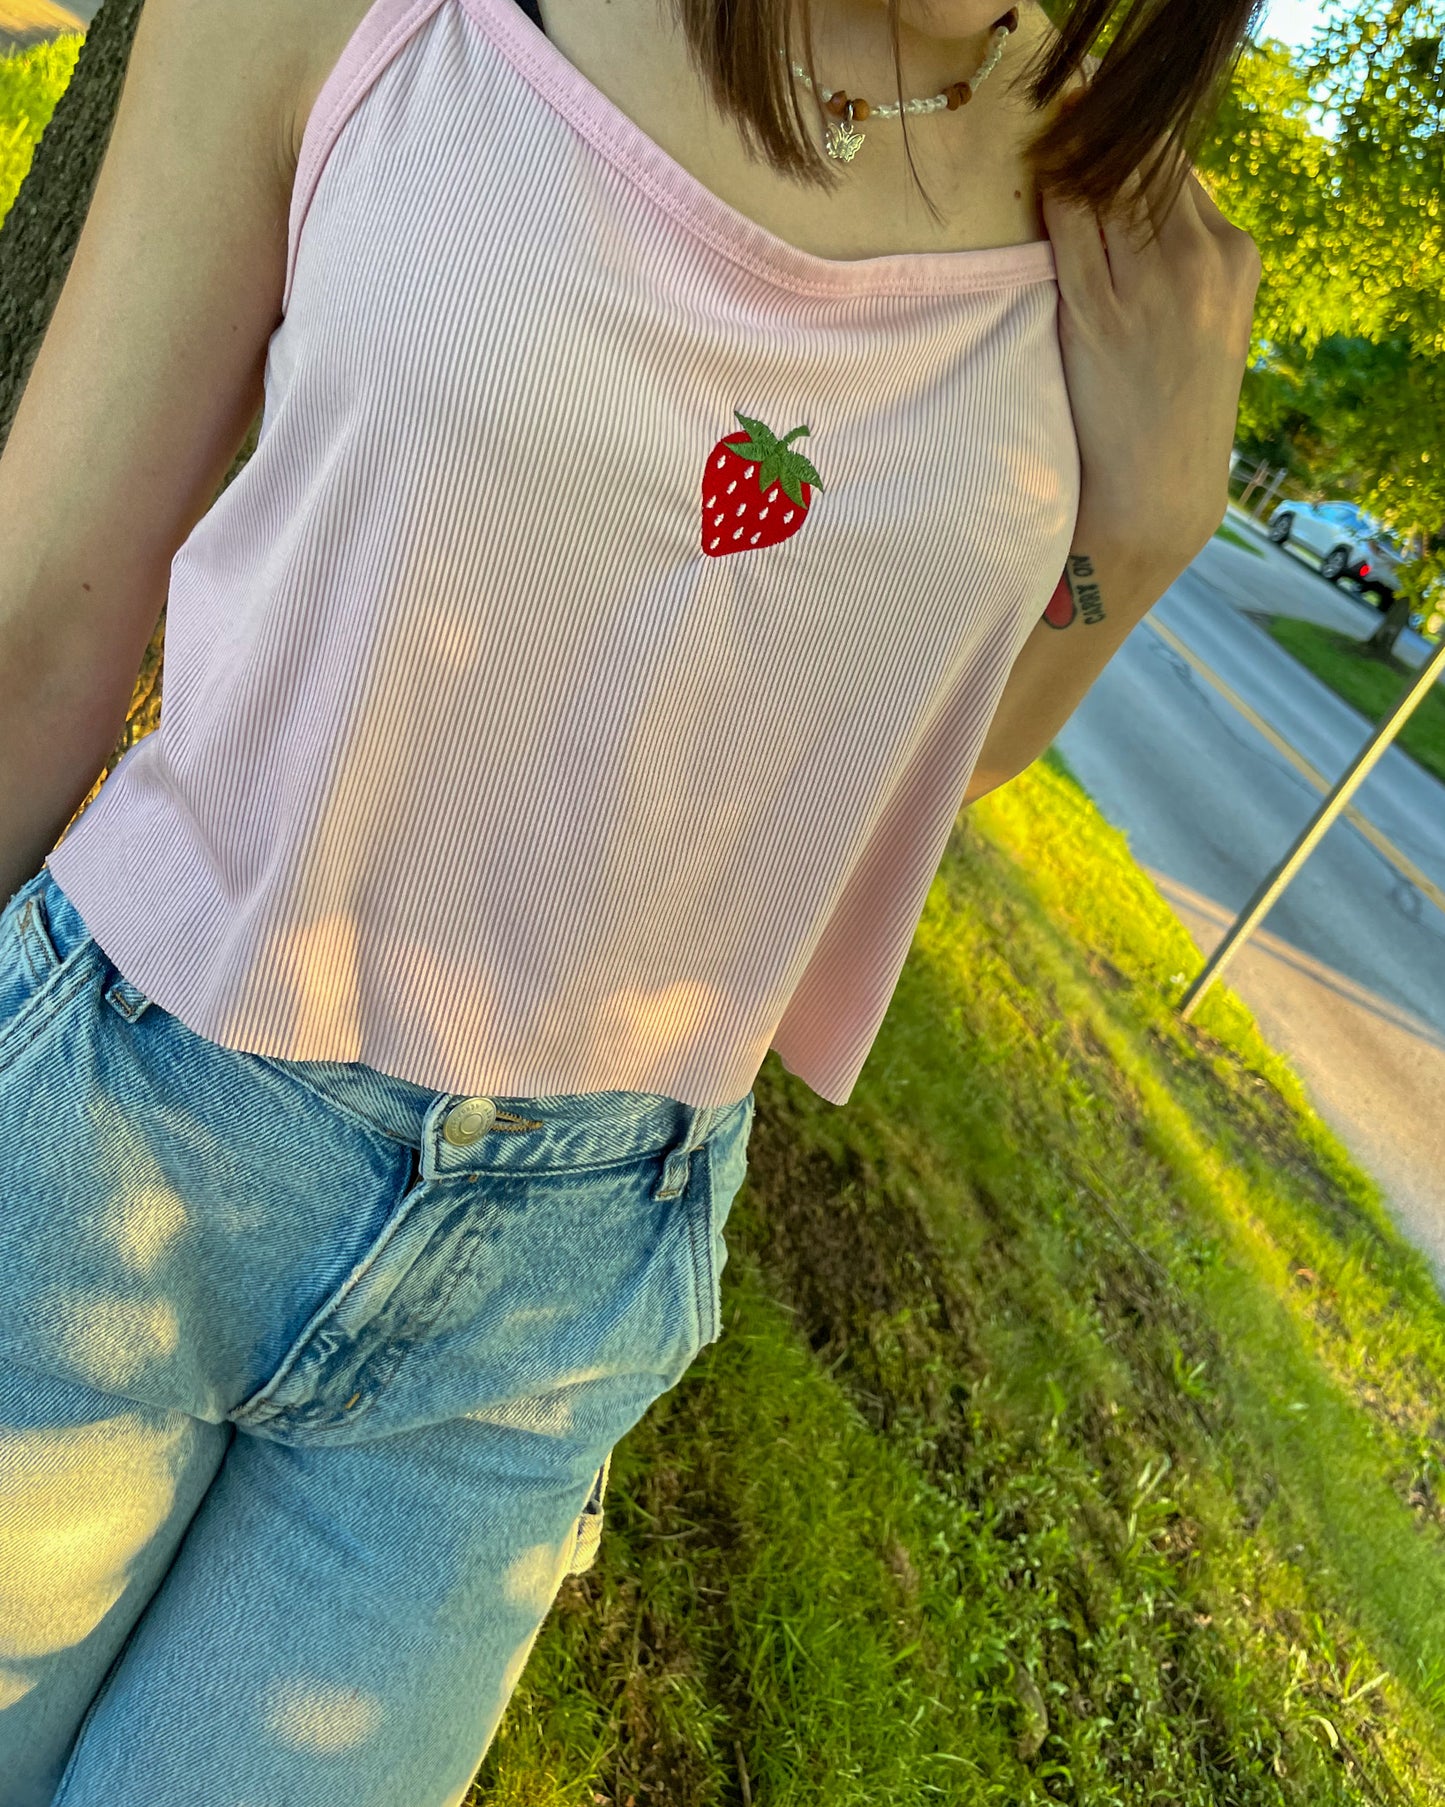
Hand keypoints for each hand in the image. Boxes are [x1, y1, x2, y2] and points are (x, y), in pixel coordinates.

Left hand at [1040, 121, 1262, 583]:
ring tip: (1039, 155)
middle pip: (1147, 156)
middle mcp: (1205, 257)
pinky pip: (1071, 221)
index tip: (1085, 143)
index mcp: (1236, 255)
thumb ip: (1177, 257)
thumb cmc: (1165, 411)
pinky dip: (1051, 194)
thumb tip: (1125, 197)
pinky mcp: (1103, 310)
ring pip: (1110, 177)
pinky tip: (1033, 187)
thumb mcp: (1200, 323)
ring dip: (1071, 156)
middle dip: (1098, 139)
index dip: (1126, 144)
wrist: (1159, 494)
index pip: (1178, 163)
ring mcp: (1154, 282)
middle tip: (1053, 134)